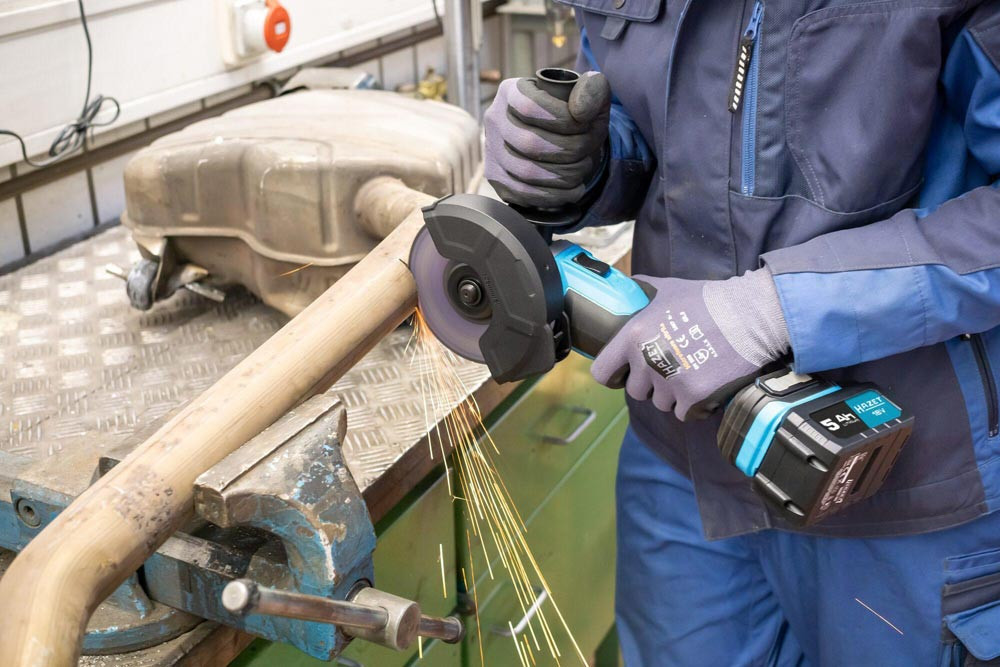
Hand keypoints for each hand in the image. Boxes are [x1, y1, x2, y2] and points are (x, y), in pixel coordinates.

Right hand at [484, 72, 611, 208]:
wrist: (559, 137)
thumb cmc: (574, 114)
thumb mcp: (590, 94)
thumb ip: (593, 90)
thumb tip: (580, 113)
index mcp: (511, 91)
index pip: (531, 107)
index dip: (563, 119)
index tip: (585, 124)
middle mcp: (494, 119)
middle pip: (529, 143)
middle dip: (569, 151)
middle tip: (586, 152)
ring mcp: (491, 150)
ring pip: (526, 173)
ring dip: (564, 176)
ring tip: (581, 169)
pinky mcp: (495, 177)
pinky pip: (522, 194)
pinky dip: (554, 196)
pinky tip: (571, 189)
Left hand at [591, 270, 790, 420]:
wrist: (750, 315)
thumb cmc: (708, 300)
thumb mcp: (666, 289)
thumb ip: (640, 295)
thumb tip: (624, 292)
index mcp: (633, 336)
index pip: (602, 372)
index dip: (612, 375)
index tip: (623, 375)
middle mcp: (647, 361)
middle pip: (636, 392)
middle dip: (651, 384)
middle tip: (672, 367)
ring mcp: (670, 382)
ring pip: (662, 404)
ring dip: (674, 394)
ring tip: (694, 370)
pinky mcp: (694, 397)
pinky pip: (685, 413)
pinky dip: (695, 405)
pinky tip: (708, 383)